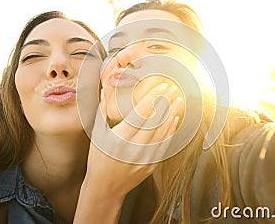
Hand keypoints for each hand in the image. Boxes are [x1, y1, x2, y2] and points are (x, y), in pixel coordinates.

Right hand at [74, 83, 180, 223]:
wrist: (105, 188)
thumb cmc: (99, 159)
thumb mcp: (97, 134)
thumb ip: (102, 111)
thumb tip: (105, 90)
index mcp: (119, 138)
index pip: (140, 112)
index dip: (152, 97)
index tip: (161, 86)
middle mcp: (134, 148)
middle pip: (155, 120)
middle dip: (165, 102)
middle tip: (173, 88)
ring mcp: (145, 158)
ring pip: (163, 131)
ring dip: (172, 114)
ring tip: (177, 100)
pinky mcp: (152, 165)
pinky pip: (164, 144)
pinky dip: (171, 130)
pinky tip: (174, 119)